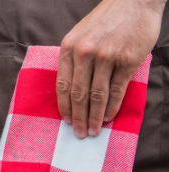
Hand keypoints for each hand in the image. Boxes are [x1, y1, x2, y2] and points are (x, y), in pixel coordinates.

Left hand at [56, 0, 164, 137]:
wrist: (134, 1)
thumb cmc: (106, 20)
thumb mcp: (80, 34)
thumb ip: (74, 58)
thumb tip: (71, 89)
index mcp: (69, 47)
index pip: (63, 85)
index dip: (64, 106)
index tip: (65, 121)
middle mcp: (85, 53)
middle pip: (79, 94)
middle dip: (78, 117)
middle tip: (79, 133)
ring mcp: (106, 57)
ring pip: (97, 95)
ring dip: (94, 117)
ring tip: (93, 131)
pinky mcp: (127, 60)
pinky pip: (116, 89)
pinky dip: (112, 107)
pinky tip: (109, 117)